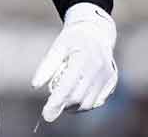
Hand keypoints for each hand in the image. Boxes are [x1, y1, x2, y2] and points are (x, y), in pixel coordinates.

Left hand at [30, 2, 117, 120]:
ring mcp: (107, 76)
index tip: (46, 114)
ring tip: (63, 101)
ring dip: (73, 107)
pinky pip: (97, 101)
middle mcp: (98, 68)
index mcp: (83, 58)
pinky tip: (75, 98)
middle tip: (51, 106)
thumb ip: (47, 65)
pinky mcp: (112, 81)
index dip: (56, 102)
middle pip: (78, 98)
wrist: (96, 32)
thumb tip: (35, 86)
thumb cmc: (73, 39)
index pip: (67, 86)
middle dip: (63, 106)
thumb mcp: (57, 46)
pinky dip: (85, 104)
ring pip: (89, 103)